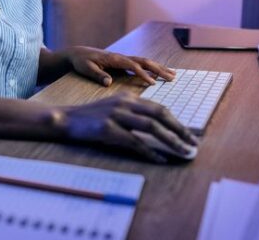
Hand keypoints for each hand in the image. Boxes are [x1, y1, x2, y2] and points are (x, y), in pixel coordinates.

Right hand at [54, 93, 197, 162]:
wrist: (65, 119)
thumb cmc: (90, 118)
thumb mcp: (114, 110)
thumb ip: (133, 115)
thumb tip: (156, 127)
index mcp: (128, 99)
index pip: (159, 108)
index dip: (177, 122)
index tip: (189, 135)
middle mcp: (125, 104)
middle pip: (160, 114)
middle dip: (180, 130)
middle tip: (193, 144)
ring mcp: (116, 115)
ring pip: (151, 127)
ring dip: (171, 140)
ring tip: (183, 152)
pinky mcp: (108, 128)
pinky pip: (134, 141)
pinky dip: (149, 151)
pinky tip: (160, 159)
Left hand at [65, 46, 175, 86]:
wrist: (78, 53)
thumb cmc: (81, 62)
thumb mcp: (86, 68)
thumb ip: (97, 75)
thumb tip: (108, 82)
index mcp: (114, 59)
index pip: (132, 66)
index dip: (143, 74)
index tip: (153, 83)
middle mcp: (122, 57)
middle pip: (144, 62)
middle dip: (158, 70)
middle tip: (171, 78)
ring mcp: (124, 59)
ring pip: (145, 62)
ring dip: (159, 68)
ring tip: (173, 75)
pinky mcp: (124, 62)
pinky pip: (141, 65)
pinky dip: (153, 68)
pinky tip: (160, 73)